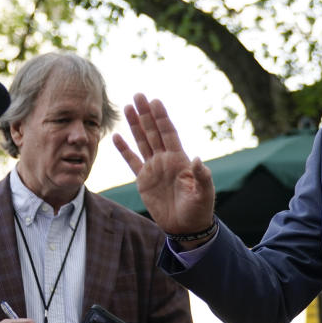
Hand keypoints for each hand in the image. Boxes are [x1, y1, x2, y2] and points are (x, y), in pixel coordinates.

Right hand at [113, 93, 214, 237]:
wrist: (186, 227)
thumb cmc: (199, 209)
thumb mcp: (204, 193)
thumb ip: (201, 176)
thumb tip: (197, 159)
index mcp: (180, 160)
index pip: (169, 133)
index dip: (162, 118)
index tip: (155, 101)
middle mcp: (165, 160)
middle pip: (153, 132)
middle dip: (146, 113)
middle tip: (138, 95)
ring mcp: (154, 169)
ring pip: (142, 141)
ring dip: (135, 125)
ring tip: (127, 107)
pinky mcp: (143, 181)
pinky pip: (132, 161)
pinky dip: (124, 150)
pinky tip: (117, 136)